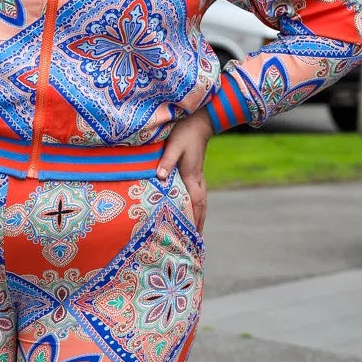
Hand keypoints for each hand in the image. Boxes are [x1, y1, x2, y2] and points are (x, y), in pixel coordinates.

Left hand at [156, 108, 213, 230]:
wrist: (199, 121)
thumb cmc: (184, 133)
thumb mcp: (173, 146)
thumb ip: (166, 162)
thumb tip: (160, 177)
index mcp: (192, 176)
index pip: (195, 203)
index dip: (195, 219)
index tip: (194, 235)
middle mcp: (197, 179)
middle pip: (201, 206)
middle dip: (199, 223)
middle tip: (197, 240)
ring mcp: (198, 176)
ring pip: (202, 201)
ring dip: (200, 216)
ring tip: (197, 230)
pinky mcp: (196, 172)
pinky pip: (199, 194)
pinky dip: (198, 206)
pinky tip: (194, 209)